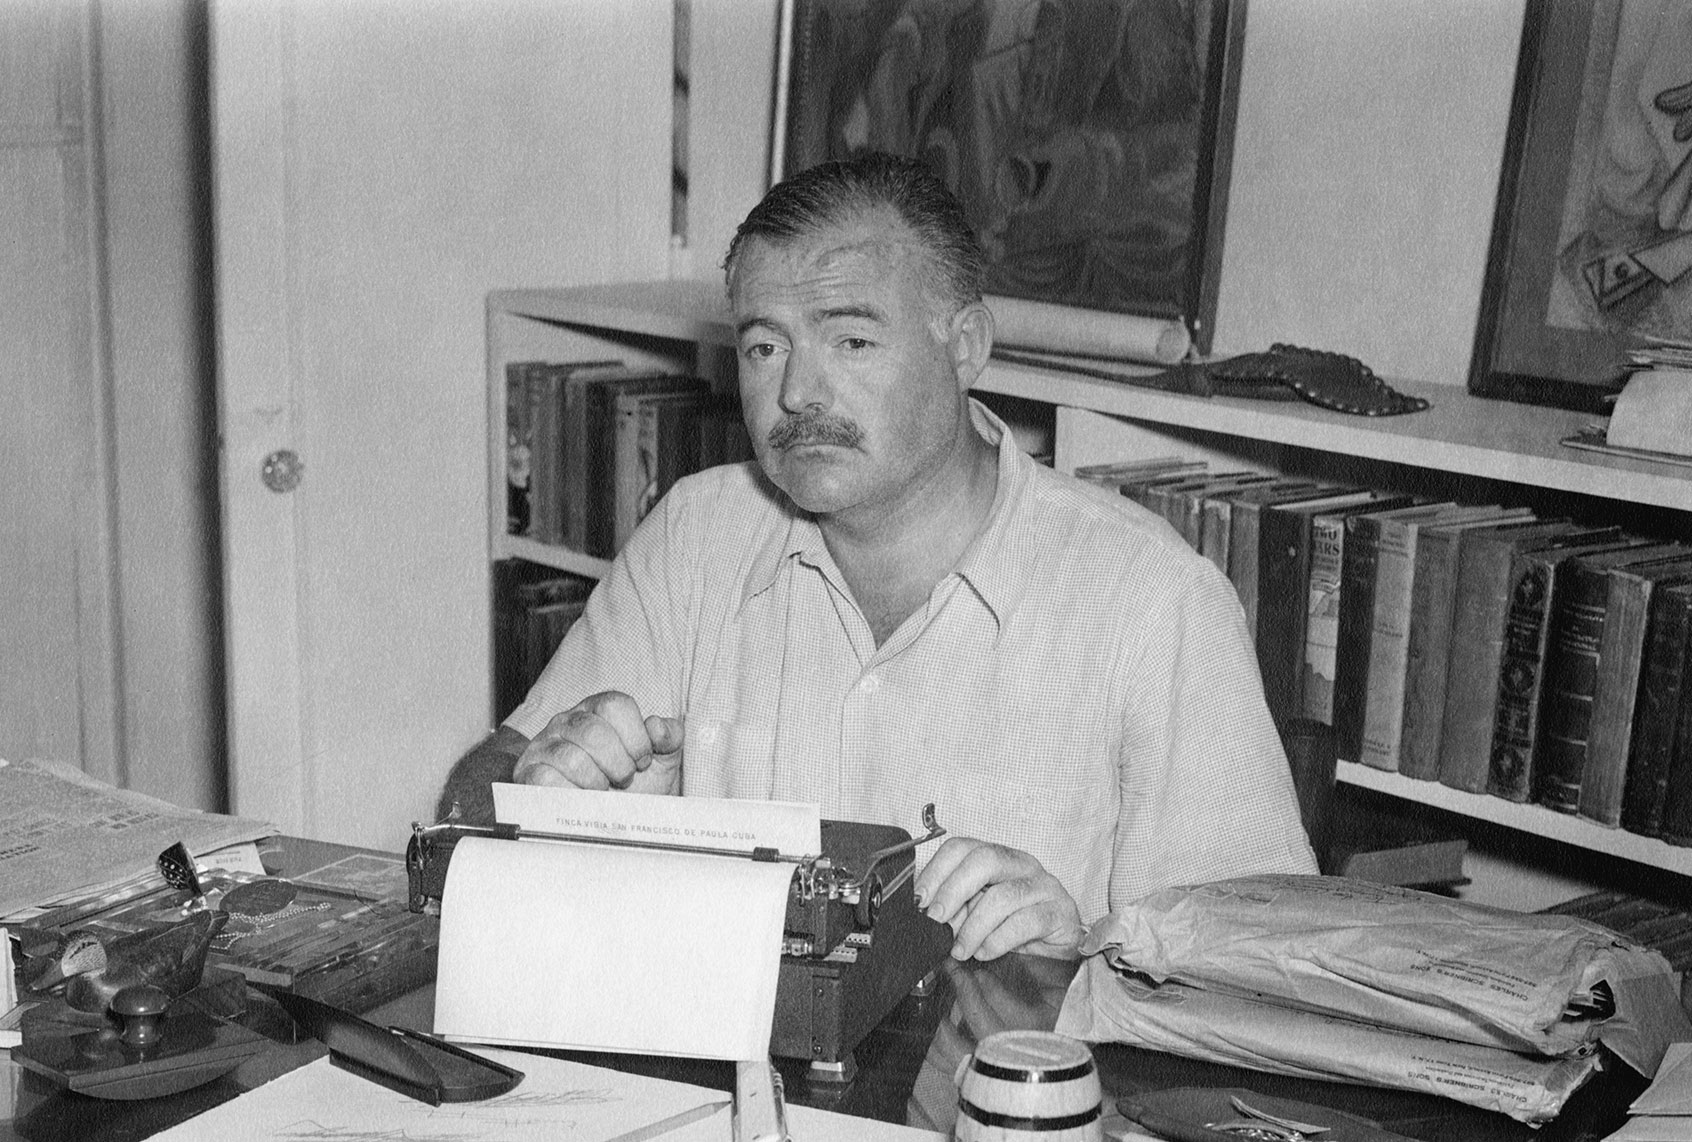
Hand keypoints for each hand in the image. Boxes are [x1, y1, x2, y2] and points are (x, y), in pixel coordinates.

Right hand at [511, 691, 683, 794]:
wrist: (609, 819)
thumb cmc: (633, 785)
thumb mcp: (660, 759)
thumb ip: (670, 737)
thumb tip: (658, 726)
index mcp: (599, 710)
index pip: (615, 704)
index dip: (636, 738)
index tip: (643, 761)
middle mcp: (569, 721)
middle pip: (593, 731)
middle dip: (618, 763)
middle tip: (624, 779)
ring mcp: (545, 745)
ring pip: (571, 758)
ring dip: (596, 782)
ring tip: (603, 791)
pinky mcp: (529, 772)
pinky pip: (545, 779)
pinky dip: (570, 794)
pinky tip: (581, 799)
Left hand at [913, 837, 1084, 960]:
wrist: (1058, 951)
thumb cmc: (1014, 929)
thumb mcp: (977, 914)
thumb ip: (955, 908)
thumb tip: (924, 912)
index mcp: (997, 858)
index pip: (962, 847)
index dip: (936, 870)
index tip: (920, 899)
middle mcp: (1021, 864)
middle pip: (984, 859)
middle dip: (953, 890)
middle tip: (937, 919)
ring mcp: (1044, 886)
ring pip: (1003, 895)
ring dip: (973, 926)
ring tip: (960, 949)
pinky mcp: (1059, 912)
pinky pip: (1026, 922)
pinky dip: (998, 940)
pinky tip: (985, 952)